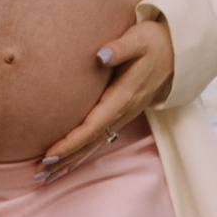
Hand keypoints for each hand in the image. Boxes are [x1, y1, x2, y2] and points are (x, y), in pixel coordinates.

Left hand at [37, 15, 176, 176]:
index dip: (72, 142)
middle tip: (39, 174)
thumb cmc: (153, 42)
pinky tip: (66, 162)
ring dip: (71, 160)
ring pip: (94, 143)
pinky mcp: (121, 114)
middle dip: (66, 159)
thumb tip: (100, 55)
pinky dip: (81, 152)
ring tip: (45, 176)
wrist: (177, 52)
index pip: (93, 125)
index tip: (50, 154)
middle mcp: (123, 111)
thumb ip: (120, 48)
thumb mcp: (139, 39)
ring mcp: (123, 115)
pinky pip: (99, 137)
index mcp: (123, 96)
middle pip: (91, 141)